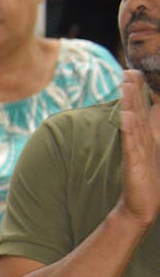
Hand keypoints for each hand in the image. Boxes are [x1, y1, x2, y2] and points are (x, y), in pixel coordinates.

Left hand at [118, 70, 159, 229]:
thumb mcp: (142, 153)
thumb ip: (138, 134)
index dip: (143, 92)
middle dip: (137, 90)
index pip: (148, 109)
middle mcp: (149, 140)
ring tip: (127, 84)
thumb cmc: (143, 180)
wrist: (140, 206)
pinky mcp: (136, 162)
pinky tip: (126, 116)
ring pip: (137, 121)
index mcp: (150, 137)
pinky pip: (131, 143)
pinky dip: (129, 129)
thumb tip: (131, 118)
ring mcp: (144, 150)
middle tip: (131, 70)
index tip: (136, 72)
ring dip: (132, 102)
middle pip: (142, 110)